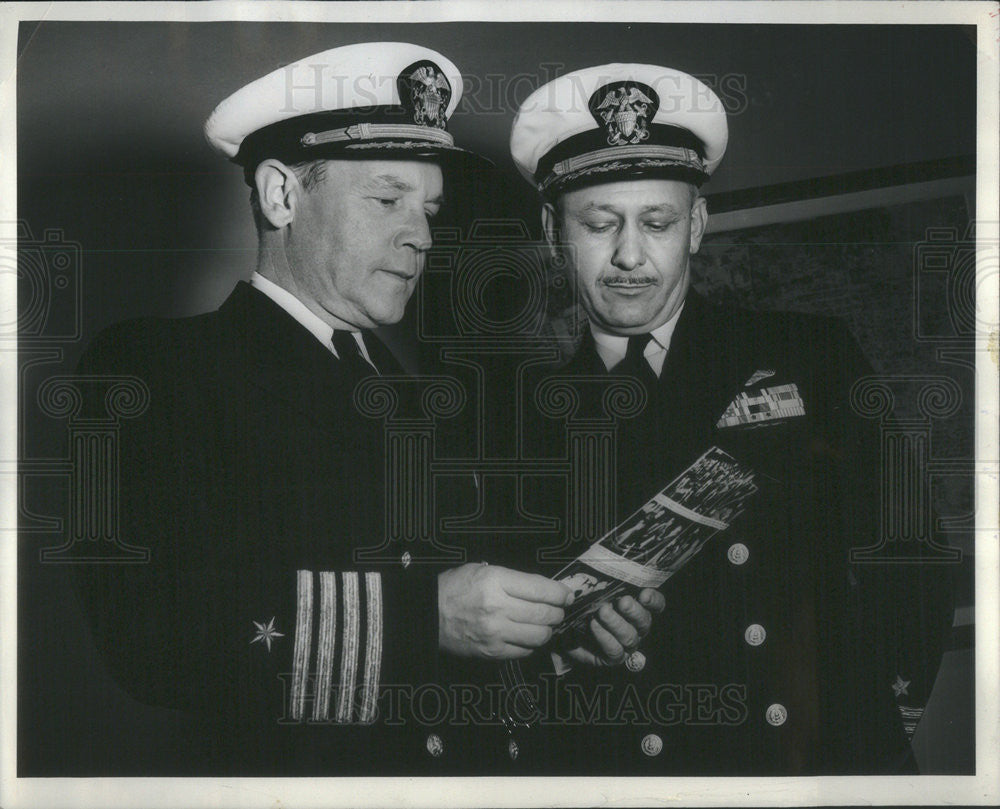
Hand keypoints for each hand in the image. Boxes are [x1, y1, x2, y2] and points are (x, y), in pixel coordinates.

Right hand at [438, 563, 573, 659]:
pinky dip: (531, 644)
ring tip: (544, 624)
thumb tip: (543, 589)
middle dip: (558, 612)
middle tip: (558, 610)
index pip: (541, 589)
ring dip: (547, 630)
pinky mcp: (492, 652)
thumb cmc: (455, 588)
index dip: (560, 593)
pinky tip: (526, 636)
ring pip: (539, 635)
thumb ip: (512, 578)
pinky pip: (524, 651)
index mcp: (495, 581)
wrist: (427, 615)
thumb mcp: (482, 570)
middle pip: (545, 614)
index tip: (567, 595)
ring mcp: (495, 633)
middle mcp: (498, 608)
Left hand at [564, 589, 664, 666]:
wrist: (565, 626)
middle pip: (644, 621)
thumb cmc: (583, 603)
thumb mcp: (594, 588)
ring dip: (616, 623)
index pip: (656, 604)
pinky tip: (594, 625)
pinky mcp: (614, 657)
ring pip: (630, 636)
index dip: (654, 600)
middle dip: (634, 610)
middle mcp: (636, 627)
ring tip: (602, 611)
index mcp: (637, 607)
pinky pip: (615, 650)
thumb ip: (605, 581)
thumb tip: (606, 567)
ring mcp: (626, 644)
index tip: (644, 593)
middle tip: (622, 601)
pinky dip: (605, 637)